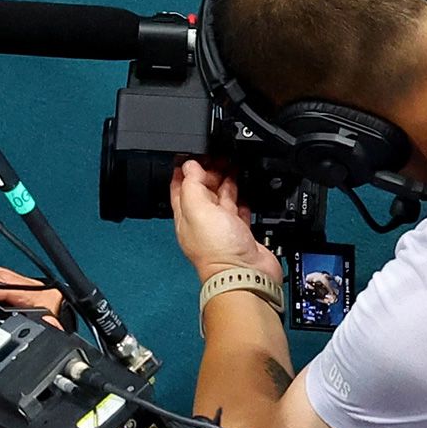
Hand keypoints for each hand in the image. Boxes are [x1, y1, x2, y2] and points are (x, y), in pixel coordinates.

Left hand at [170, 160, 282, 282]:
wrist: (245, 274)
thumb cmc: (218, 251)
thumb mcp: (198, 210)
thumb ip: (192, 186)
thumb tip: (189, 166)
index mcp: (186, 217)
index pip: (181, 188)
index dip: (185, 169)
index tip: (193, 153)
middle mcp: (203, 222)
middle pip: (202, 190)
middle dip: (208, 171)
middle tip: (218, 155)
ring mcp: (223, 227)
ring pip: (221, 197)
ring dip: (225, 180)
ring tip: (232, 163)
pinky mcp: (241, 232)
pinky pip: (240, 209)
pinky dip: (242, 197)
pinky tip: (245, 188)